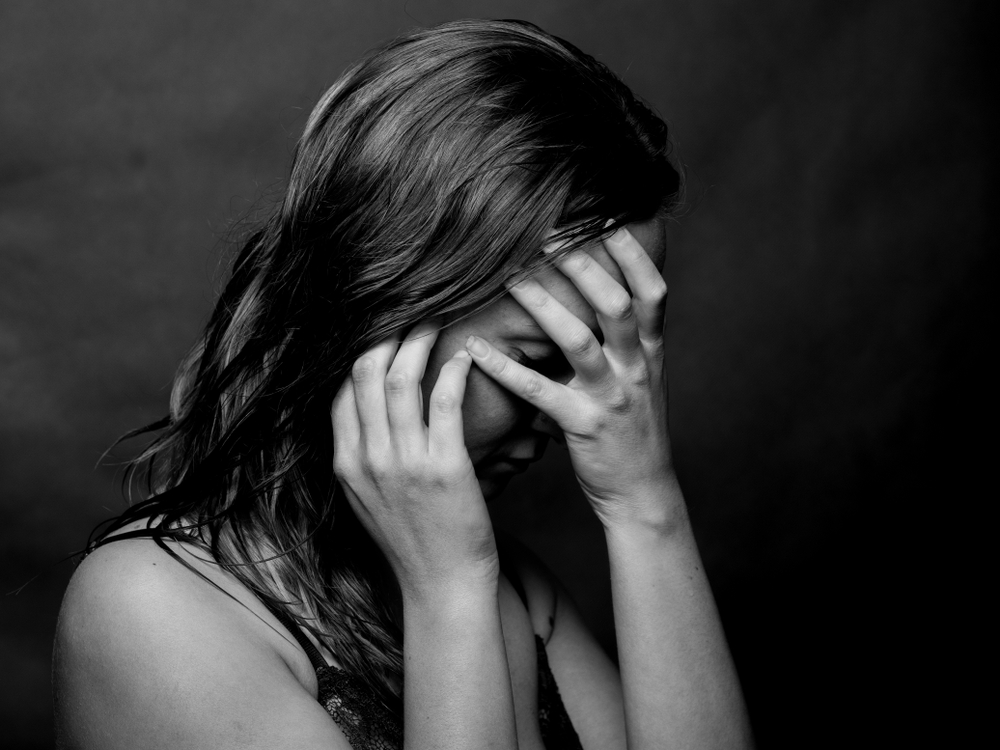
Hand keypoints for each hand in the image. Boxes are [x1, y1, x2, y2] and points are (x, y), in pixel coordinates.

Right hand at [331, 320, 498, 597]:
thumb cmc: (414, 541)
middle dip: (386, 334)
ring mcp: (403, 464)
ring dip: (418, 342)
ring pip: (400, 380)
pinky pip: (443, 402)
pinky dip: (453, 371)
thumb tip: (367, 416)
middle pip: (364, 375)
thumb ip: (363, 457)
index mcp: (347, 465)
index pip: (341, 392)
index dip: (359, 354)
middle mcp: (368, 459)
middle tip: (411, 310)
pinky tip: (465, 356)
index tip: (381, 330)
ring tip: (438, 320)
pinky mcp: (443, 468)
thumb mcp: (370, 500)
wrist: (442, 586)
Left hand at [466, 227, 677, 529]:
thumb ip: (623, 340)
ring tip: (510, 276)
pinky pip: (540, 392)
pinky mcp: (584, 427)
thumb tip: (595, 293)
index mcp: (650, 353)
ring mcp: (612, 397)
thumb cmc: (632, 429)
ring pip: (578, 342)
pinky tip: (475, 348)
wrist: (643, 491)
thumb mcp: (640, 379)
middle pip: (616, 306)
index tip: (606, 217)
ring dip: (543, 306)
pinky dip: (505, 368)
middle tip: (548, 233)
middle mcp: (636, 369)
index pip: (652, 292)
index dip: (633, 254)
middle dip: (584, 266)